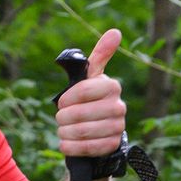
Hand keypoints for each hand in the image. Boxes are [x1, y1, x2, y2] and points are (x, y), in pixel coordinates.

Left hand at [54, 28, 125, 157]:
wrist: (97, 132)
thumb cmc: (88, 101)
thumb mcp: (91, 78)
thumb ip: (99, 56)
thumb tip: (115, 32)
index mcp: (112, 86)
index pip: (81, 91)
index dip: (66, 99)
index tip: (62, 102)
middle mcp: (119, 106)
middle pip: (78, 114)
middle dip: (62, 118)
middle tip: (61, 119)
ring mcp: (117, 127)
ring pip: (80, 132)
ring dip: (65, 132)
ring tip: (64, 130)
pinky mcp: (111, 146)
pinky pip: (84, 148)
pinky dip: (69, 146)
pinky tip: (67, 143)